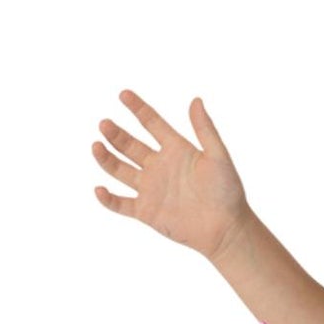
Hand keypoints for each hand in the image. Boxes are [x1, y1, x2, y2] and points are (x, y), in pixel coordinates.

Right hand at [92, 90, 248, 260]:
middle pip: (130, 145)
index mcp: (176, 149)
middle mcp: (160, 166)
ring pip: (120, 170)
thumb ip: (205, 129)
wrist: (226, 229)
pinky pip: (120, 204)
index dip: (137, 108)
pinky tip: (99, 189)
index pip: (151, 123)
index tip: (124, 94)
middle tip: (105, 124)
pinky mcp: (146, 212)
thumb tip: (195, 100)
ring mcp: (151, 189)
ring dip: (106, 159)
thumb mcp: (219, 156)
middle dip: (116, 134)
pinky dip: (108, 199)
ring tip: (96, 146)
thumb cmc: (228, 191)